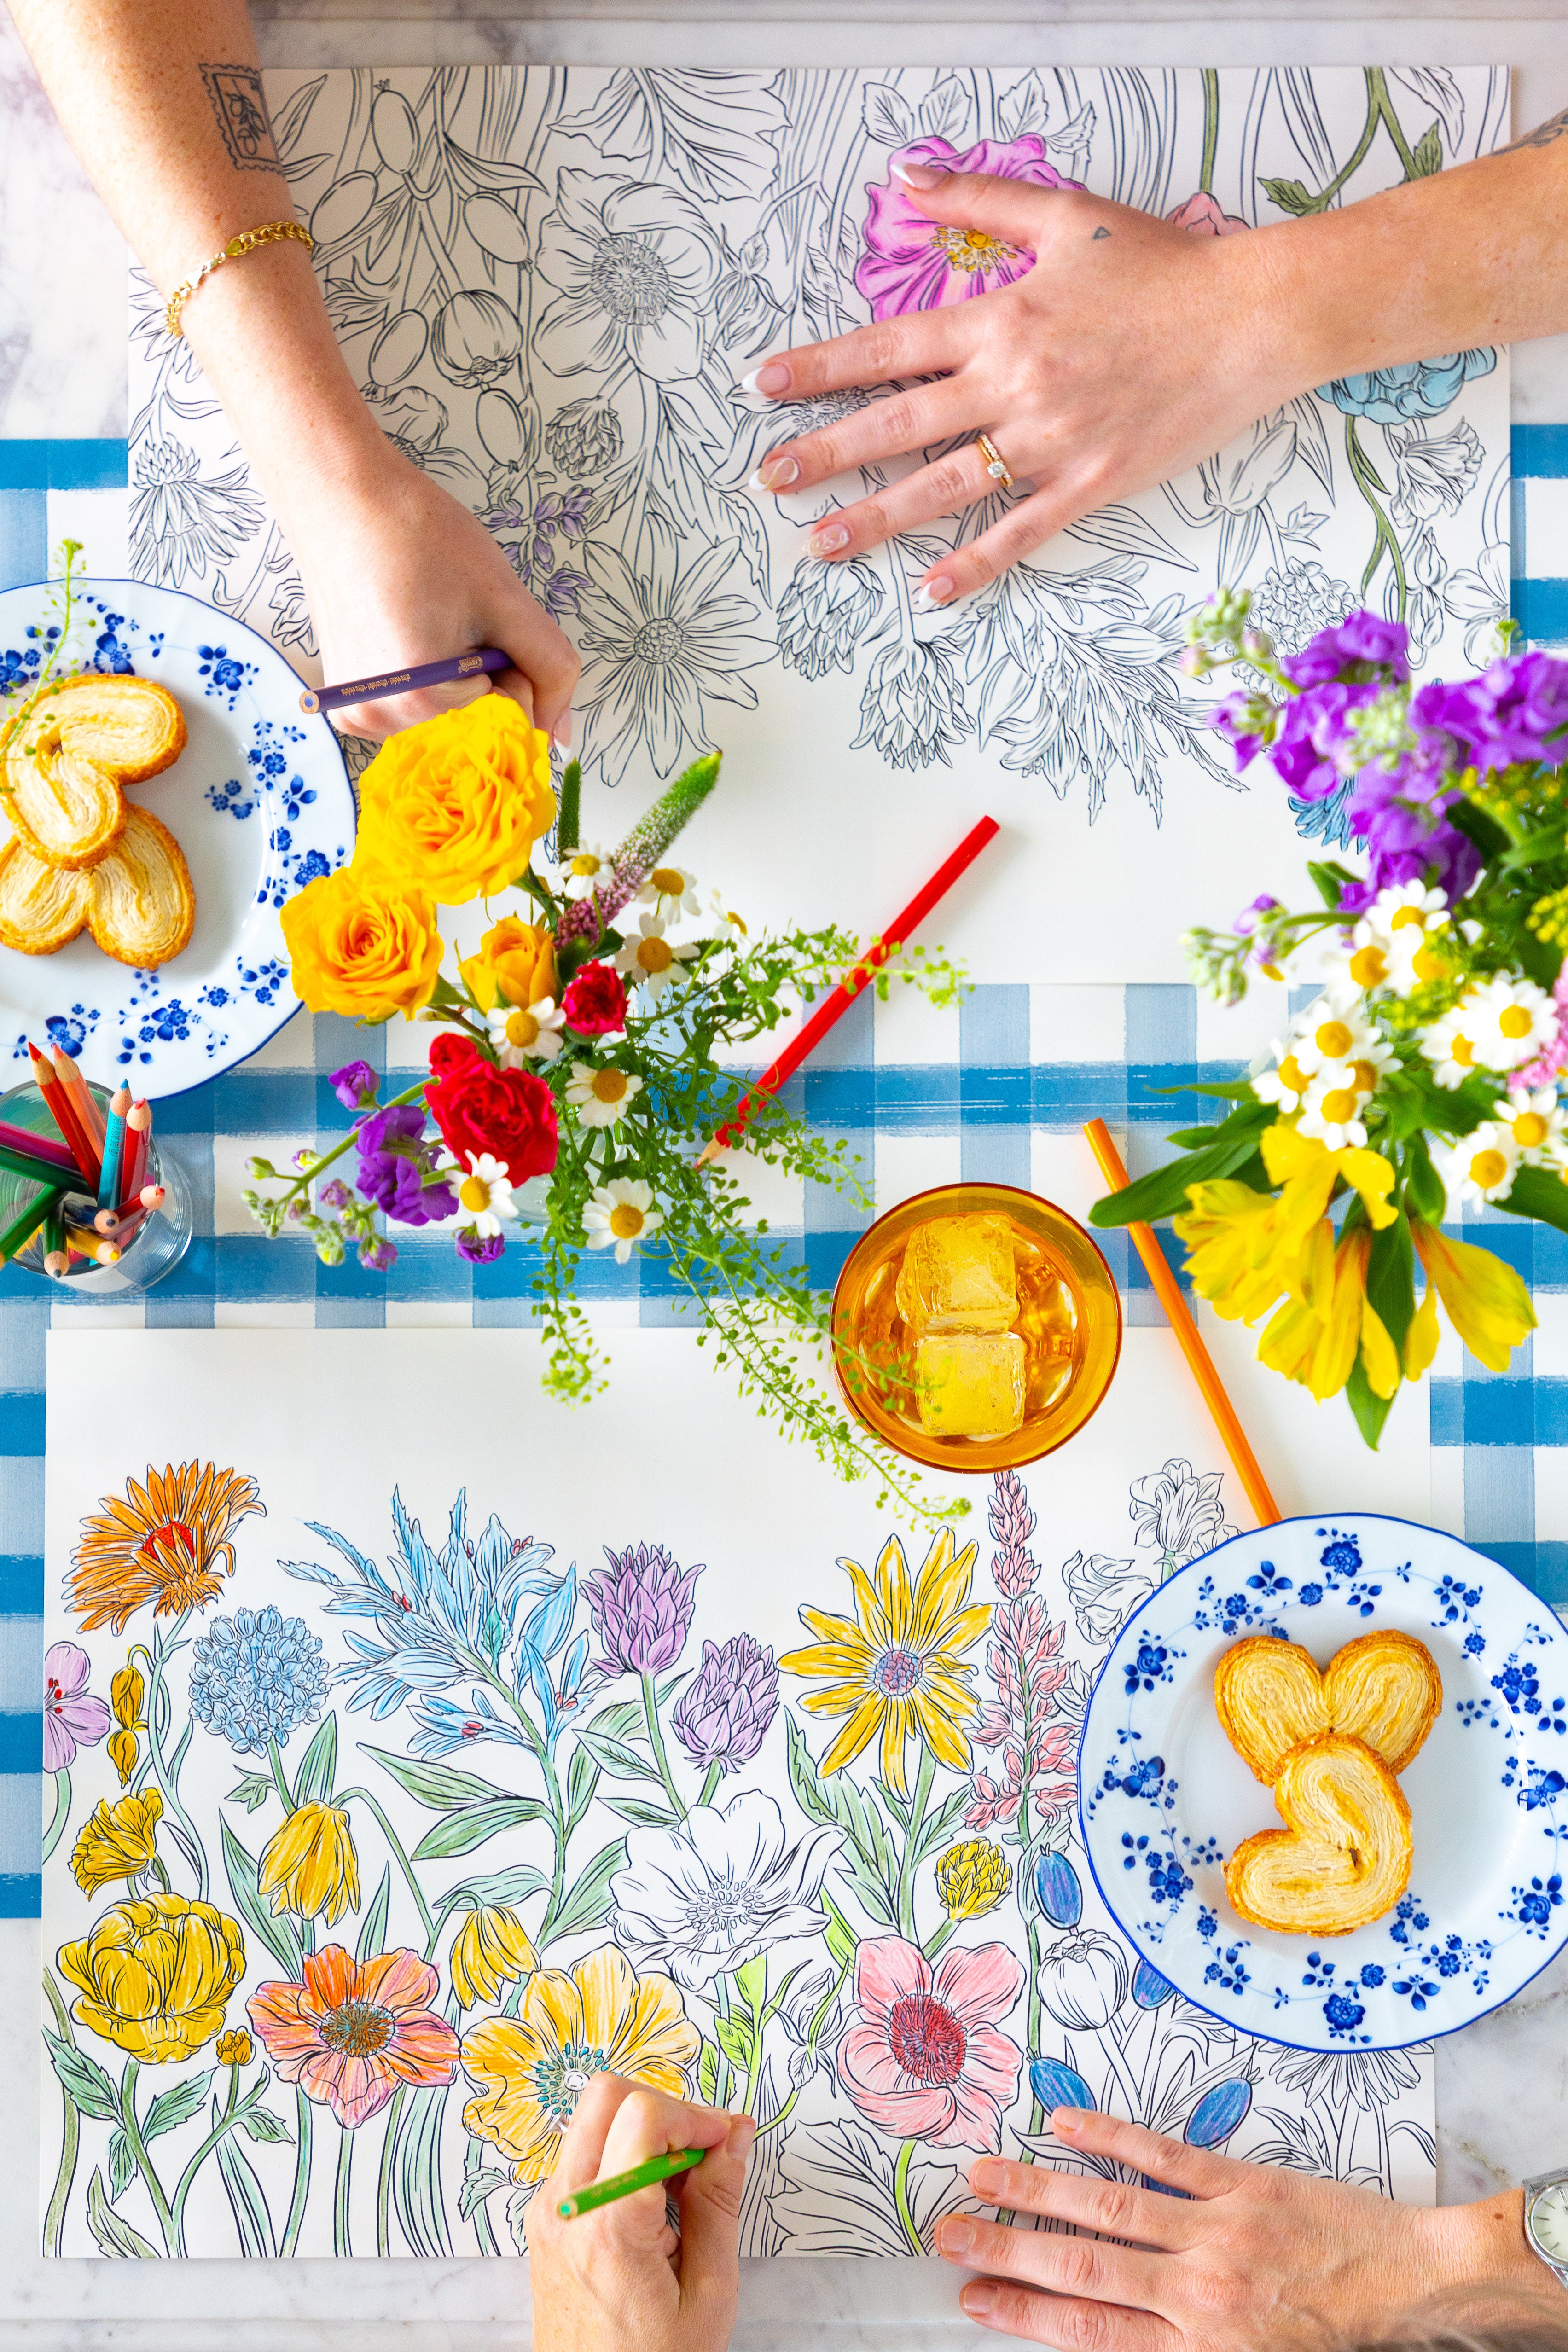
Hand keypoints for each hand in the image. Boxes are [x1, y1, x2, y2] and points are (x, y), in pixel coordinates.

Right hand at [287, 446, 580, 742]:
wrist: (343, 503)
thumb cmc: (420, 537)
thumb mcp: (506, 599)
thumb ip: (550, 670)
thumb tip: (560, 736)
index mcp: (423, 697)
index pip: (510, 720)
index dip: (512, 669)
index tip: (483, 626)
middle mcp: (382, 719)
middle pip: (477, 726)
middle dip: (484, 677)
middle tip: (452, 619)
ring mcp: (358, 716)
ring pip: (448, 722)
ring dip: (454, 681)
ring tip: (424, 623)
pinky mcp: (346, 706)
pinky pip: (414, 715)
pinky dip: (425, 686)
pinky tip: (405, 637)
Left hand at [525, 2073, 753, 2351]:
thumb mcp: (708, 2293)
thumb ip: (719, 2204)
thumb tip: (735, 2136)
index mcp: (607, 2226)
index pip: (642, 2115)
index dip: (694, 2116)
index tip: (725, 2140)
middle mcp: (565, 2208)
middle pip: (607, 2096)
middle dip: (665, 2108)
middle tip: (704, 2150)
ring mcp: (548, 2212)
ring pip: (593, 2118)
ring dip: (643, 2130)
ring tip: (682, 2183)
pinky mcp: (546, 2219)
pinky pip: (583, 2154)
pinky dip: (623, 2154)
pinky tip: (654, 2200)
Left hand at [745, 164, 1317, 604]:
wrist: (1251, 318)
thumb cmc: (1164, 266)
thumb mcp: (1067, 215)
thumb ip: (979, 199)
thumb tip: (906, 176)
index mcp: (1002, 320)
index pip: (889, 346)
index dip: (823, 365)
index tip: (769, 384)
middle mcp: (1014, 385)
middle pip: (898, 424)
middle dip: (826, 451)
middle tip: (769, 477)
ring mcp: (1051, 441)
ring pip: (943, 486)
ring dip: (875, 518)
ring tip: (820, 542)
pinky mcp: (1090, 483)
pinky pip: (1019, 531)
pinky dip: (974, 564)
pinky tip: (930, 589)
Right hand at [935, 2106, 1556, 2348]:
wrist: (1414, 2292)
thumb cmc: (1333, 2339)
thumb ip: (1177, 2347)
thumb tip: (1102, 2330)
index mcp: (1198, 2348)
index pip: (1086, 2328)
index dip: (1021, 2311)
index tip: (972, 2294)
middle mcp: (1197, 2293)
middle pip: (1079, 2268)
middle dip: (1007, 2251)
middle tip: (950, 2233)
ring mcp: (1216, 2232)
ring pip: (1107, 2210)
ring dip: (1037, 2193)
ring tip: (984, 2176)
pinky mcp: (1242, 2185)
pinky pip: (1163, 2157)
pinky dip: (1110, 2137)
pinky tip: (1066, 2123)